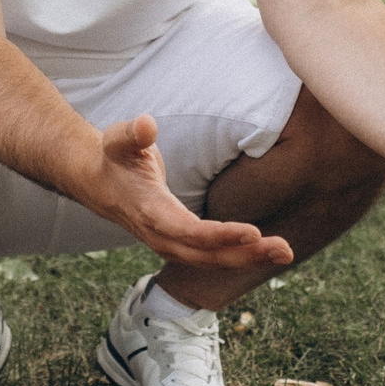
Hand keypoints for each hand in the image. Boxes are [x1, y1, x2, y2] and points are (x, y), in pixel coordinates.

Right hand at [86, 114, 293, 271]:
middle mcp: (161, 235)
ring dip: (249, 259)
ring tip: (285, 252)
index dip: (219, 235)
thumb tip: (146, 124)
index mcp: (150, 211)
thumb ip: (131, 133)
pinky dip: (239, 256)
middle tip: (283, 248)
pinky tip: (267, 251)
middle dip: (245, 254)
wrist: (99, 183)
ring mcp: (170, 244)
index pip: (187, 231)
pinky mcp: (180, 245)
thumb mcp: (117, 139)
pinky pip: (212, 257)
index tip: (252, 232)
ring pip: (212, 260)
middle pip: (206, 255)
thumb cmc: (115, 158)